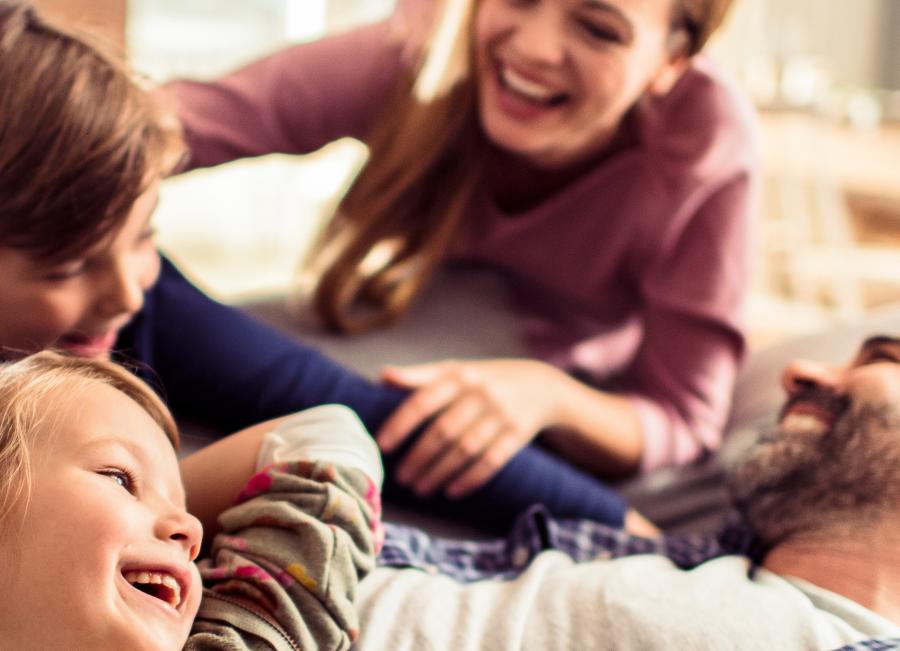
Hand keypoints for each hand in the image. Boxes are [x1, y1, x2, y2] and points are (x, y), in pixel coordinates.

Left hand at [377, 359, 569, 497]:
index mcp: (459, 376)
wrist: (541, 385)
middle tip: (400, 479)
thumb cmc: (484, 379)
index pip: (423, 402)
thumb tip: (383, 376)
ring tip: (419, 488)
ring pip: (465, 449)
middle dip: (419, 457)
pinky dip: (470, 479)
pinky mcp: (518, 435)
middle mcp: (480, 394)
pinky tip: (451, 492)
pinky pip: (491, 461)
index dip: (400, 425)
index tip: (381, 446)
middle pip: (443, 431)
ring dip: (439, 472)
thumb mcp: (456, 370)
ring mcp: (501, 414)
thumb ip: (420, 376)